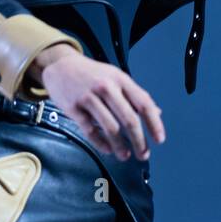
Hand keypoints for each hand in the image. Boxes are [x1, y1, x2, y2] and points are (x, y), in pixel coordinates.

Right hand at [29, 44, 165, 161]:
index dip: (154, 123)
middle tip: (143, 154)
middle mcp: (107, 87)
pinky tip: (107, 149)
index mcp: (121, 79)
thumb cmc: (92, 74)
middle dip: (139, 140)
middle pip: (129, 119)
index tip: (159, 139)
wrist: (61, 66)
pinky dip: (100, 143)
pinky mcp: (74, 108)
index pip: (143, 103)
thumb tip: (157, 113)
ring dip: (120, 146)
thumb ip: (135, 95)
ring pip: (110, 128)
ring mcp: (89, 97)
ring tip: (125, 155)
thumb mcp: (116, 77)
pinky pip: (90, 130)